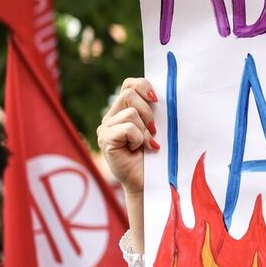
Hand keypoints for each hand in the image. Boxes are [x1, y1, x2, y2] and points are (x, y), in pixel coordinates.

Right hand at [96, 77, 158, 195]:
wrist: (149, 182)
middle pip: (129, 94)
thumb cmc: (156, 155)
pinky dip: (139, 139)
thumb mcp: (157, 127)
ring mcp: (105, 128)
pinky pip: (128, 128)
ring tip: (145, 145)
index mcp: (122, 110)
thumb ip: (153, 110)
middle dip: (148, 112)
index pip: (129, 84)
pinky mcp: (105, 139)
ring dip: (144, 131)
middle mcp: (111, 117)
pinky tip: (137, 150)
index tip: (158, 100)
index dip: (144, 86)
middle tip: (153, 131)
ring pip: (131, 112)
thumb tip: (160, 94)